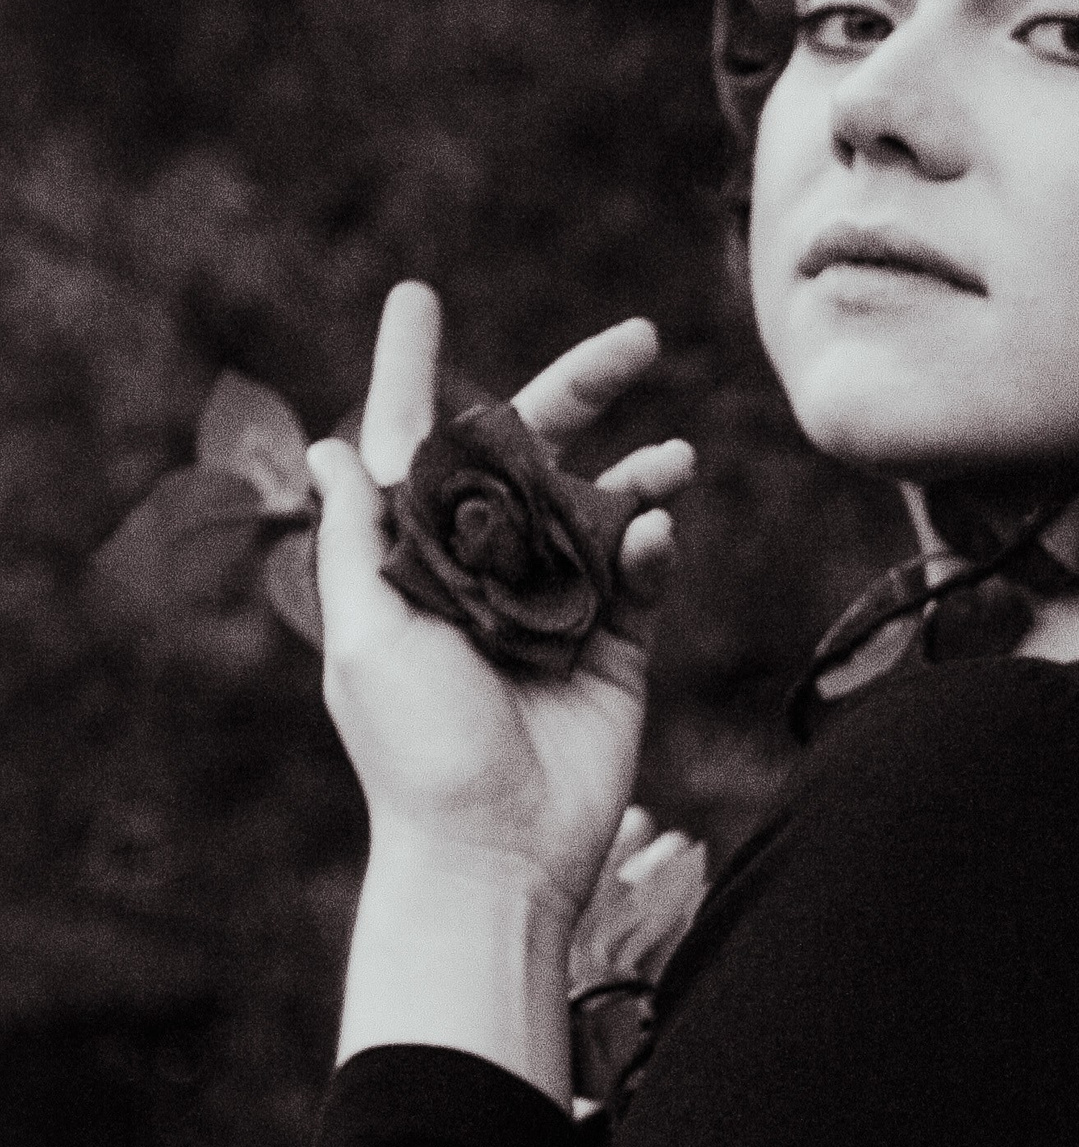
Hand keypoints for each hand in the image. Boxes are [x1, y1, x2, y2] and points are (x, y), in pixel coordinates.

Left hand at [308, 283, 694, 922]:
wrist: (498, 851)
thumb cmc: (415, 750)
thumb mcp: (367, 634)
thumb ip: (358, 538)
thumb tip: (333, 447)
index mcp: (413, 560)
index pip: (414, 444)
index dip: (414, 368)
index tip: (416, 295)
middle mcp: (484, 571)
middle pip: (531, 454)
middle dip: (581, 390)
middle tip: (636, 339)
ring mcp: (554, 606)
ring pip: (599, 506)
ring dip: (638, 471)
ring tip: (677, 456)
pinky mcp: (614, 648)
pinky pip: (639, 574)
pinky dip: (649, 547)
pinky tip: (655, 538)